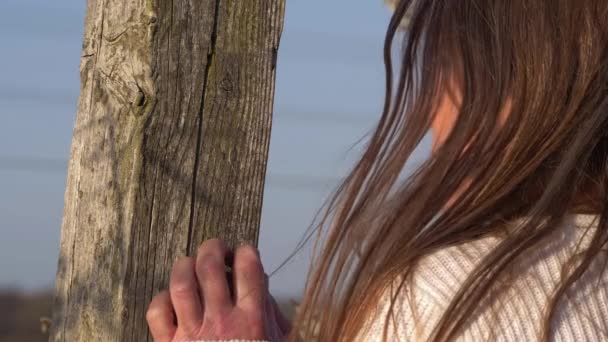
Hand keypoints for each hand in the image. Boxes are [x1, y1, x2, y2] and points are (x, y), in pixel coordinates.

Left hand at [146, 239, 291, 341]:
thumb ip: (272, 316)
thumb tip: (262, 286)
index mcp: (253, 321)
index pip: (249, 269)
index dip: (246, 252)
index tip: (244, 253)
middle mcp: (222, 322)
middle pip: (211, 267)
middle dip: (213, 248)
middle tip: (216, 248)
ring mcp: (192, 334)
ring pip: (181, 283)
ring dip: (185, 265)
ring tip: (190, 263)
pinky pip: (157, 311)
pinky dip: (162, 298)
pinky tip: (172, 298)